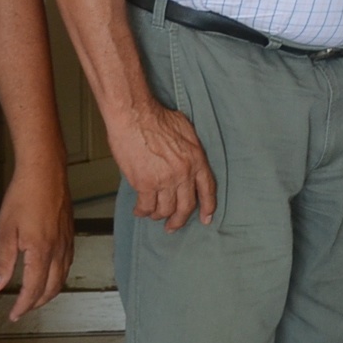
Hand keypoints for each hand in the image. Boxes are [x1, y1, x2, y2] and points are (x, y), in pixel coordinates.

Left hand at [0, 162, 73, 319]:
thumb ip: (3, 261)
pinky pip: (68, 263)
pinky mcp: (70, 232)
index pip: (33, 289)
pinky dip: (59, 276)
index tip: (14, 315)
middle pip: (52, 288)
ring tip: (35, 295)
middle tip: (22, 308)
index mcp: (40, 252)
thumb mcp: (5, 230)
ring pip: (62, 277)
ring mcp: (67, 241)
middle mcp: (58, 250)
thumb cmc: (24, 196)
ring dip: (49, 291)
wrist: (45, 171)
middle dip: (37, 302)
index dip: (23, 306)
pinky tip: (50, 272)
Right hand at [117, 100, 216, 229]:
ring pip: (165, 210)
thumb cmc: (157, 117)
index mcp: (197, 159)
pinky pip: (146, 206)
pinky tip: (139, 210)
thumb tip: (188, 159)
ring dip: (158, 215)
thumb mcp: (185, 129)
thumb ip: (190, 149)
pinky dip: (142, 211)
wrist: (135, 116)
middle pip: (186, 206)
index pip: (208, 189)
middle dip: (179, 220)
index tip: (206, 218)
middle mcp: (184, 173)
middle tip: (173, 226)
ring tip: (153, 215)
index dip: (207, 206)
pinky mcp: (145, 184)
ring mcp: (165, 180)